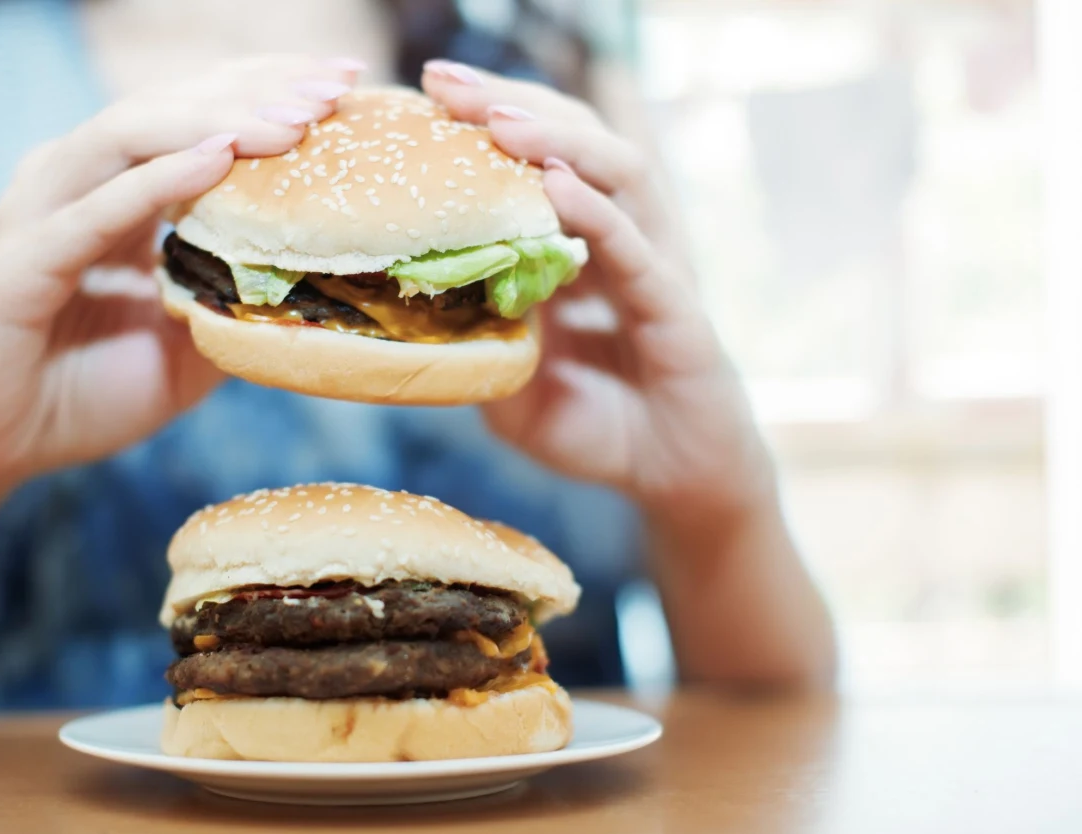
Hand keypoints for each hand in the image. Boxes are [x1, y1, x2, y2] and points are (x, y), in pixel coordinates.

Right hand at [0, 56, 363, 488]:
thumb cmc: (85, 392)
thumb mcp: (187, 349)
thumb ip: (234, 305)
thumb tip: (317, 284)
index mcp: (117, 190)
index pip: (198, 116)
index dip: (267, 90)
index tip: (345, 79)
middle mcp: (78, 183)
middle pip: (172, 107)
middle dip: (257, 90)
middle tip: (334, 84)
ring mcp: (43, 213)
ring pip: (131, 136)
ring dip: (216, 120)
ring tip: (291, 119)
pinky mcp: (21, 262)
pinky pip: (93, 211)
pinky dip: (155, 180)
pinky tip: (216, 157)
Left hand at [422, 61, 773, 523]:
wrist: (673, 482)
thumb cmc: (596, 428)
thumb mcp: (514, 385)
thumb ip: (481, 340)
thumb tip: (423, 294)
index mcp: (578, 248)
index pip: (533, 162)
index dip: (484, 124)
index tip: (423, 93)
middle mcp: (621, 240)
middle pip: (573, 145)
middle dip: (510, 106)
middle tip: (446, 81)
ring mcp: (655, 267)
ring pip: (618, 175)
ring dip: (558, 141)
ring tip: (499, 121)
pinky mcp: (679, 311)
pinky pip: (639, 251)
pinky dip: (599, 215)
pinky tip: (558, 186)